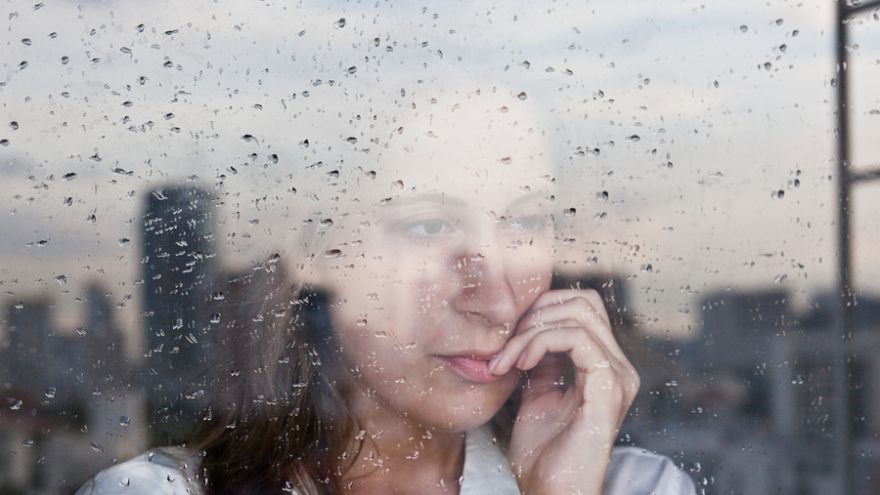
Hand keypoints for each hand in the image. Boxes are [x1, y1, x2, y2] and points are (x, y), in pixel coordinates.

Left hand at [488, 289, 639, 494]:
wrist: (549, 492)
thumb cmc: (541, 452)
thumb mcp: (536, 391)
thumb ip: (540, 357)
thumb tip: (528, 324)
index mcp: (605, 366)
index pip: (581, 306)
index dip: (540, 309)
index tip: (506, 338)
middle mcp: (619, 367)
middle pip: (583, 301)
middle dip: (535, 314)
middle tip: (505, 346)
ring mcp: (618, 376)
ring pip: (578, 314)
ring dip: (531, 330)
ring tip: (507, 359)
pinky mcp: (609, 387)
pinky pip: (577, 338)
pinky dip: (541, 341)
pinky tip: (521, 363)